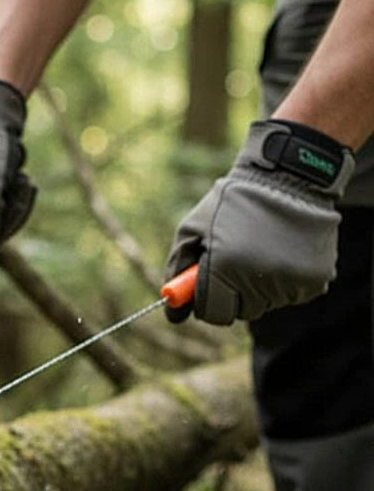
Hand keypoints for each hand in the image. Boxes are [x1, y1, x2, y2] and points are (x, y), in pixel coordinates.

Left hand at [164, 119, 354, 324]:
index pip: (213, 313)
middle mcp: (259, 279)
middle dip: (234, 294)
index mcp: (225, 267)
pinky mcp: (317, 279)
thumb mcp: (192, 229)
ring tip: (263, 248)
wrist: (289, 175)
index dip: (208, 303)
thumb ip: (178, 271)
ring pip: (268, 303)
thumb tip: (174, 315)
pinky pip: (293, 294)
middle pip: (242, 312)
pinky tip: (284, 250)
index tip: (209, 288)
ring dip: (261, 286)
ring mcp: (291, 280)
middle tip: (236, 263)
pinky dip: (286, 280)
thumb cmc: (233, 203)